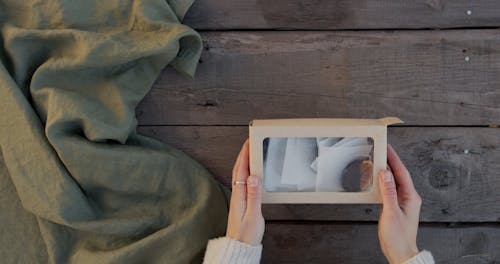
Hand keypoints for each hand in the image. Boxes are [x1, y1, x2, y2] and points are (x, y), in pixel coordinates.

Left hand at [226, 140, 264, 244]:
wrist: (239, 247)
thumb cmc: (246, 235)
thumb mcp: (253, 215)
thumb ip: (254, 195)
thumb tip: (253, 177)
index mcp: (239, 195)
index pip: (241, 169)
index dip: (245, 154)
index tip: (249, 141)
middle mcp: (237, 195)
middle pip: (239, 169)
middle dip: (244, 154)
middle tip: (251, 141)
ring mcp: (238, 198)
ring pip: (241, 175)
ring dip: (245, 162)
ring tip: (252, 152)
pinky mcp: (241, 203)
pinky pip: (244, 182)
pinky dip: (247, 172)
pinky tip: (253, 173)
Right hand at [378, 145, 421, 263]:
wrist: (400, 253)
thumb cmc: (399, 237)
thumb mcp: (391, 212)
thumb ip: (388, 192)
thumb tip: (385, 173)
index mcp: (411, 197)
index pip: (401, 172)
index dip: (394, 158)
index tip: (387, 147)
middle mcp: (408, 197)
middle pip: (398, 174)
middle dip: (389, 161)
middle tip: (380, 150)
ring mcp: (401, 202)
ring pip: (392, 181)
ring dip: (384, 171)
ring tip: (375, 162)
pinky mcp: (394, 206)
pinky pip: (388, 189)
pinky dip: (381, 183)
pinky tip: (375, 181)